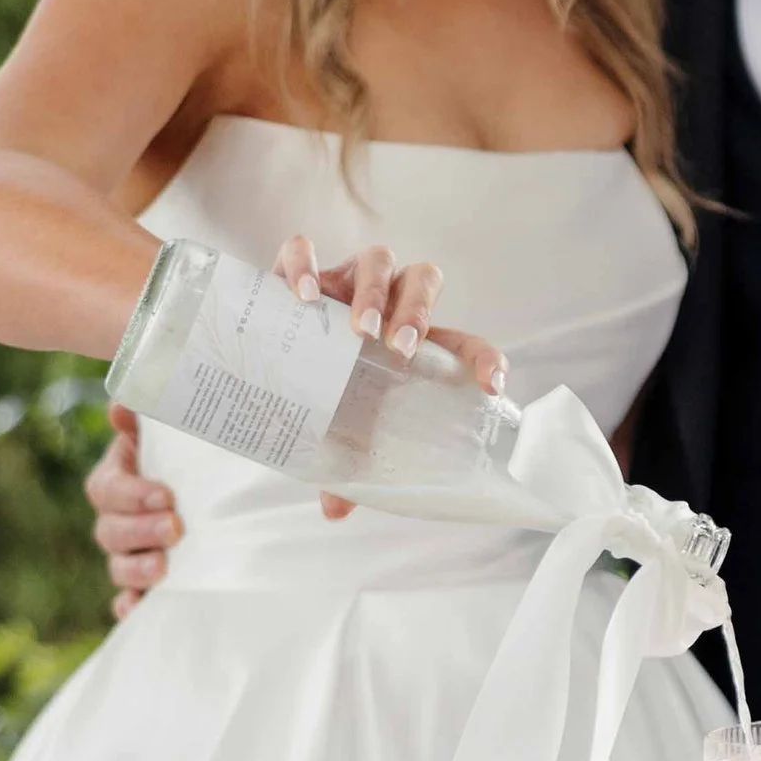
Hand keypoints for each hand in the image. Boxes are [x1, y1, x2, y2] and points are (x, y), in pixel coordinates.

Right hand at [86, 404, 177, 617]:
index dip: (132, 493)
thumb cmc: (196, 454)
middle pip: (110, 530)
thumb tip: (123, 405)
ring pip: (117, 566)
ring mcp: (129, 553)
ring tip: (163, 569)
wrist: (220, 489)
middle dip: (140, 531)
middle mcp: (118, 518)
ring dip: (136, 570)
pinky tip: (138, 609)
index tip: (166, 495)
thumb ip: (155, 414)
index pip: (108, 488)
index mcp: (119, 478)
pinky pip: (127, 600)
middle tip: (175, 529)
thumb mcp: (180, 431)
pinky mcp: (144, 584)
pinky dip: (129, 607)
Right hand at [269, 235, 507, 522]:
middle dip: (415, 311)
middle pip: (422, 280)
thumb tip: (334, 511)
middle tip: (396, 350)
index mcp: (413, 340)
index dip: (485, 361)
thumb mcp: (341, 430)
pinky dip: (304, 265)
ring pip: (376, 260)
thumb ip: (346, 467)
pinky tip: (304, 296)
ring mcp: (344, 279)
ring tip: (359, 331)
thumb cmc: (322, 393)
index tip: (489, 388)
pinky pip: (302, 250)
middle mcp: (386, 301)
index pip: (467, 343)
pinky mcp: (297, 269)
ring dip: (373, 292)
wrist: (271, 354)